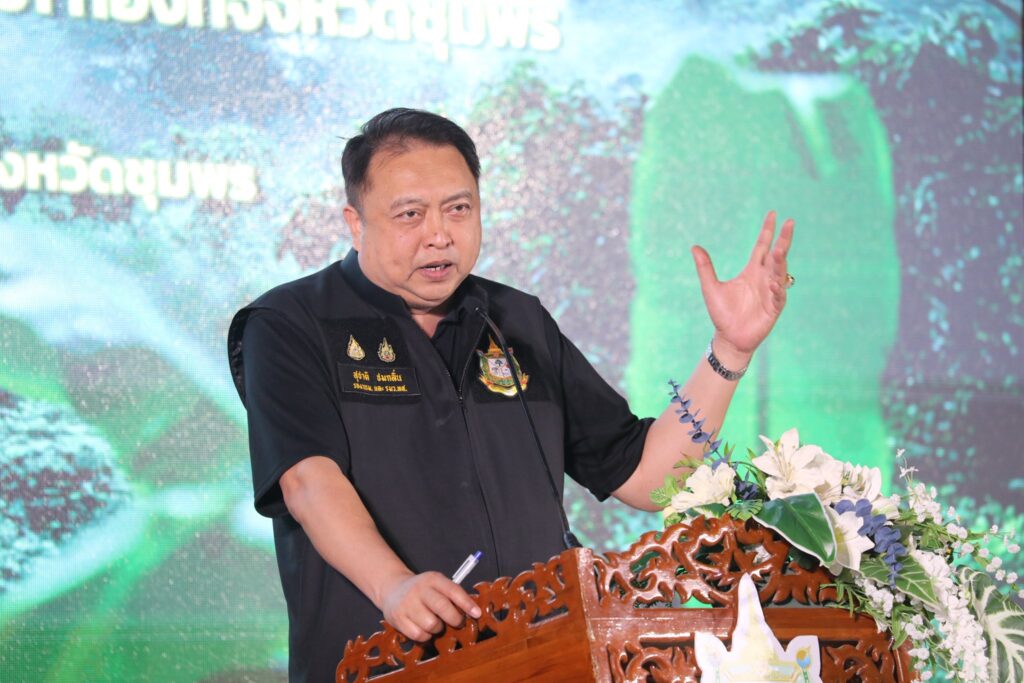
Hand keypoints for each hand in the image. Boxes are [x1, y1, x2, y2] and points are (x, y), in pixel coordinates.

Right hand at [379, 571, 481, 641]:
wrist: (392, 589)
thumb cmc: (422, 590)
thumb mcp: (436, 584)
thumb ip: (452, 595)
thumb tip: (473, 612)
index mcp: (432, 579)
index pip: (452, 590)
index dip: (467, 603)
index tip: (477, 614)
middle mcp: (419, 589)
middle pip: (442, 607)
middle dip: (455, 619)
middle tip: (458, 622)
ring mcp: (407, 604)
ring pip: (431, 624)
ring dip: (438, 628)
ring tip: (435, 623)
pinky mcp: (398, 618)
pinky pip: (419, 635)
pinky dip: (425, 636)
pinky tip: (423, 628)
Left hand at [691, 211, 794, 359]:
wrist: (728, 338)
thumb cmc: (722, 313)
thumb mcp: (711, 287)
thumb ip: (705, 267)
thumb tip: (694, 247)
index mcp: (751, 271)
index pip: (762, 246)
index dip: (768, 231)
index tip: (772, 214)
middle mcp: (764, 278)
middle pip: (776, 255)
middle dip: (783, 240)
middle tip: (789, 223)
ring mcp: (771, 292)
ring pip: (779, 272)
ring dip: (780, 261)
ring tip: (779, 250)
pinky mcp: (773, 308)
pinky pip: (778, 296)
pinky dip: (777, 288)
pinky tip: (774, 282)